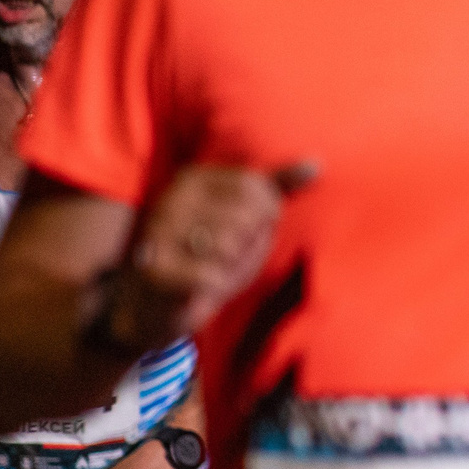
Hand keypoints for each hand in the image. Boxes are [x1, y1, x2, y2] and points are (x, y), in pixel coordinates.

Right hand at [114, 162, 315, 353]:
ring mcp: (159, 232)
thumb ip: (274, 189)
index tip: (255, 229)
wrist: (151, 303)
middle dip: (249, 244)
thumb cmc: (206, 255)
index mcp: (193, 179)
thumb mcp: (241, 218)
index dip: (267, 213)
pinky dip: (216, 288)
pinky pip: (210, 276)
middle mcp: (172, 199)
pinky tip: (203, 287)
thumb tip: (316, 164)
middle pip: (245, 216)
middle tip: (229, 256)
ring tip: (214, 269)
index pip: (253, 185)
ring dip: (232, 267)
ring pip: (228, 246)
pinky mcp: (153, 268)